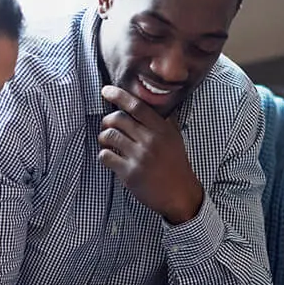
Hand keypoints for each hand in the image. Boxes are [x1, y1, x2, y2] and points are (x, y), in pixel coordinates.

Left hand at [98, 85, 203, 223]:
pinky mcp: (129, 173)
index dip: (119, 96)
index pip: (137, 106)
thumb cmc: (175, 165)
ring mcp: (139, 157)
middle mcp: (151, 141)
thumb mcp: (174, 139)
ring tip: (107, 142)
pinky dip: (103, 154)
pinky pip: (106, 156)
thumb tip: (151, 105)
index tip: (106, 91)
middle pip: (118, 119)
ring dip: (103, 137)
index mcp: (162, 130)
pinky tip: (109, 157)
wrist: (180, 194)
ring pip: (109, 136)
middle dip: (106, 121)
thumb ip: (163, 122)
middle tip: (106, 126)